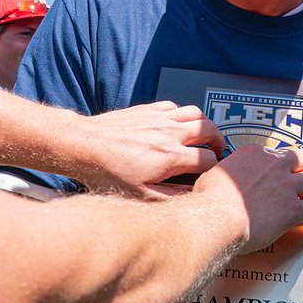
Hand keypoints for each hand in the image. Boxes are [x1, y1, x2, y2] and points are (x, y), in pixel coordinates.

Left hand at [74, 101, 224, 196]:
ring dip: (204, 124)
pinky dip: (183, 115)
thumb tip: (192, 196)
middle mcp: (170, 133)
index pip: (208, 160)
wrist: (83, 145)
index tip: (210, 174)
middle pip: (210, 129)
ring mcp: (159, 118)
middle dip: (218, 141)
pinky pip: (175, 106)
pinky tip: (176, 126)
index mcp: (171, 156)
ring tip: (202, 136)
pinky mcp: (148, 109)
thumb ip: (170, 196)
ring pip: (196, 113)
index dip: (214, 168)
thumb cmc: (107, 173)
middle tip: (216, 151)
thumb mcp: (138, 195)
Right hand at [196, 145, 302, 254]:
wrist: (218, 218)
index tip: (277, 173)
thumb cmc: (209, 198)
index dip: (279, 165)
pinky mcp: (293, 208)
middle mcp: (275, 165)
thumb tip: (224, 178)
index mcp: (256, 154)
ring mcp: (286, 186)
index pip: (276, 154)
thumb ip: (228, 171)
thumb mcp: (215, 173)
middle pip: (301, 159)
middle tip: (299, 180)